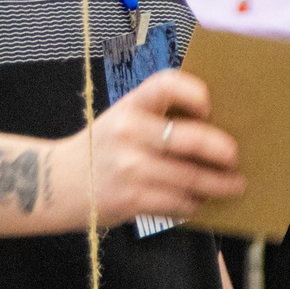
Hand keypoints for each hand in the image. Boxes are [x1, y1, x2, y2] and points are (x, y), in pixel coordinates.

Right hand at [49, 68, 243, 229]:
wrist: (54, 182)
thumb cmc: (102, 148)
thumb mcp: (121, 119)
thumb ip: (157, 118)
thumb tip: (214, 127)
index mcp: (129, 105)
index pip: (165, 84)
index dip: (193, 92)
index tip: (209, 106)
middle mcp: (128, 132)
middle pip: (189, 139)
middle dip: (221, 150)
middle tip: (235, 157)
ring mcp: (129, 167)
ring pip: (189, 177)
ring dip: (217, 184)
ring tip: (233, 185)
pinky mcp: (131, 199)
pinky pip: (176, 202)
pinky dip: (193, 204)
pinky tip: (199, 202)